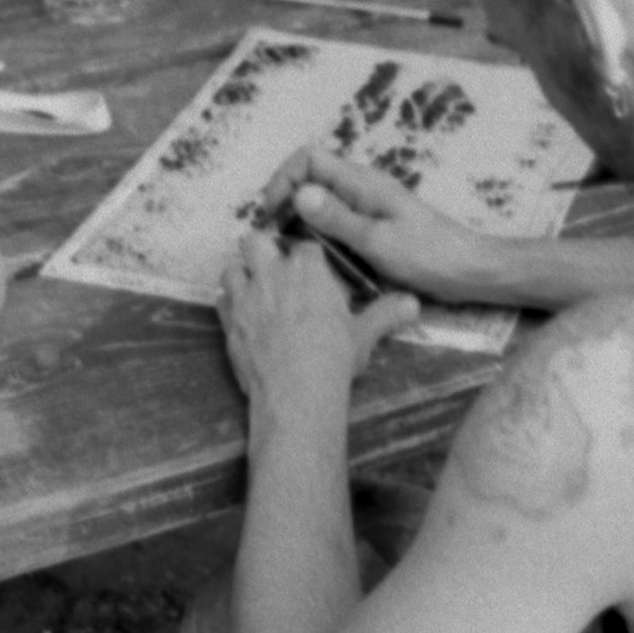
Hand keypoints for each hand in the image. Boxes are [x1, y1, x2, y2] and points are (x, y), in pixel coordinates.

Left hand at [218, 227, 419, 403]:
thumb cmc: (333, 358)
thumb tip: (413, 304)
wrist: (295, 392)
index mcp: (308, 270)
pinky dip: (229, 303)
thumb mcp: (364, 335)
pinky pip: (220, 300)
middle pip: (255, 240)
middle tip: (274, 268)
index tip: (310, 262)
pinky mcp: (227, 322)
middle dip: (262, 248)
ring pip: (231, 267)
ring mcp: (245, 296)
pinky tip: (242, 315)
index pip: (305, 243)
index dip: (306, 252)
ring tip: (254, 288)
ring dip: (241, 273)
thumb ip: (386, 314)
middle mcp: (272, 274)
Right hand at [261, 147, 503, 305]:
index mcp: (362, 182)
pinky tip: (322, 262)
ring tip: (296, 254)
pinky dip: (322, 238)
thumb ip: (337, 218)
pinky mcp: (373, 229)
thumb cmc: (429, 256)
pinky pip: (337, 225)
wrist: (470, 272)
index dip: (284, 180)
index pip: (308, 158)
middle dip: (288, 204)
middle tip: (280, 240)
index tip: (274, 215)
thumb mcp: (378, 241)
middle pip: (310, 179)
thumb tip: (299, 194)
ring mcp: (367, 208)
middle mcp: (361, 189)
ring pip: (321, 204)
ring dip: (304, 224)